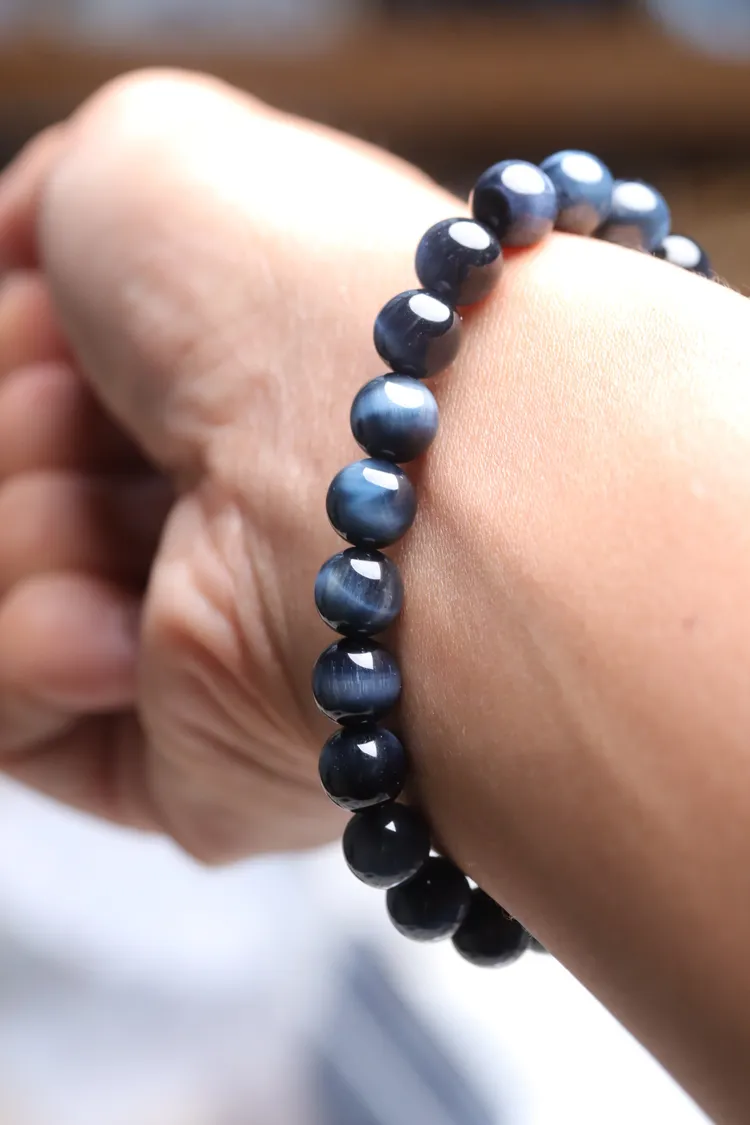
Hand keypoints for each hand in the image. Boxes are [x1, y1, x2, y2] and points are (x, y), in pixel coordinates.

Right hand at [0, 70, 456, 859]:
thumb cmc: (276, 287)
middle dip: (34, 429)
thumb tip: (26, 255)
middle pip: (25, 478)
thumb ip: (63, 210)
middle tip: (111, 413)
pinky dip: (36, 649)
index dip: (37, 346)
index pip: (57, 381)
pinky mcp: (181, 759)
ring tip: (163, 517)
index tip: (66, 319)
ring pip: (7, 581)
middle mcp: (217, 510)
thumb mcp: (145, 159)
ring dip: (36, 528)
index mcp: (224, 390)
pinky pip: (19, 716)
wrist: (372, 459)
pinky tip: (128, 633)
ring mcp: (200, 637)